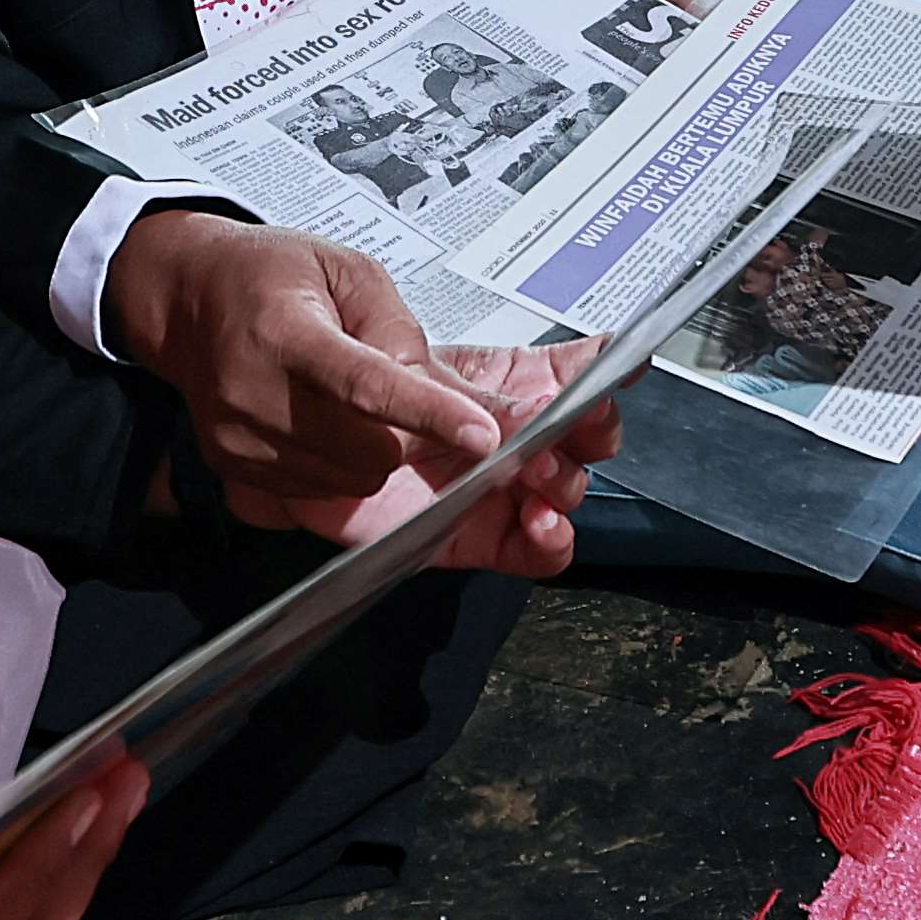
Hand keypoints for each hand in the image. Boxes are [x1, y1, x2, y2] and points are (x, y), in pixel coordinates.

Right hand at [108, 212, 501, 529]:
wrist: (189, 299)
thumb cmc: (268, 276)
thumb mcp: (347, 272)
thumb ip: (400, 331)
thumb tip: (447, 395)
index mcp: (284, 331)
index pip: (366, 384)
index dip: (429, 413)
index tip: (482, 435)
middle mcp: (252, 392)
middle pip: (369, 449)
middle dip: (407, 433)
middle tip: (397, 393)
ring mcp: (238, 438)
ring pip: (352, 480)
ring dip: (375, 452)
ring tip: (346, 400)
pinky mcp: (233, 467)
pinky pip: (320, 490)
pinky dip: (341, 465)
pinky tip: (321, 421)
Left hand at [347, 340, 621, 575]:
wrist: (300, 444)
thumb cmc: (359, 395)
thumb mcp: (420, 377)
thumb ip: (486, 392)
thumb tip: (546, 394)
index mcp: (511, 383)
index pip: (582, 374)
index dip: (607, 372)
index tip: (620, 367)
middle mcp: (516, 436)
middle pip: (586, 438)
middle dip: (585, 434)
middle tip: (558, 428)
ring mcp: (503, 488)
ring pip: (566, 492)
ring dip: (564, 485)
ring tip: (538, 475)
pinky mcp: (480, 536)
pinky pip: (536, 551)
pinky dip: (550, 542)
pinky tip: (542, 524)